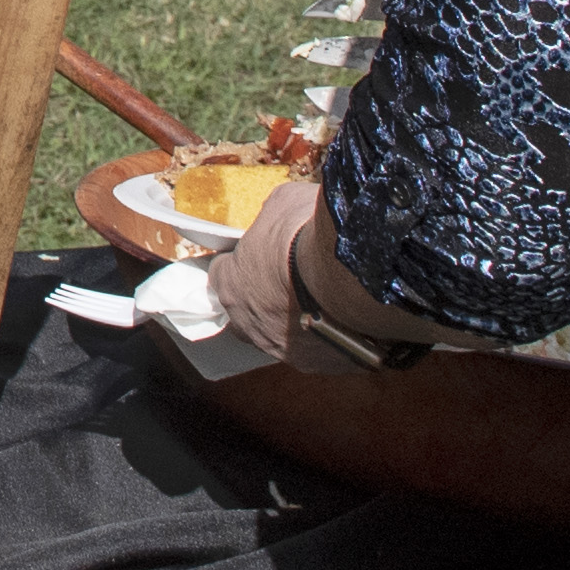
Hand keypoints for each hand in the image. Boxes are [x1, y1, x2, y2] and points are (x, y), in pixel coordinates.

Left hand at [201, 178, 329, 360]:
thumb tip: (281, 217)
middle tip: (289, 282)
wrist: (348, 273)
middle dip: (263, 301)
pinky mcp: (320, 364)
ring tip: (324, 303)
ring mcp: (285, 350)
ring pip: (284, 339)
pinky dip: (331, 337)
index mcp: (232, 287)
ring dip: (298, 323)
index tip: (256, 256)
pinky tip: (347, 320)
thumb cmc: (307, 235)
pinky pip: (320, 351)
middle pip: (247, 316)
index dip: (238, 265)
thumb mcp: (282, 204)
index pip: (221, 277)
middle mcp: (251, 326)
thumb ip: (272, 216)